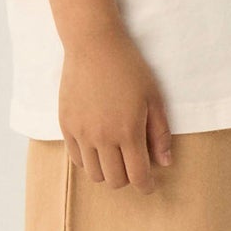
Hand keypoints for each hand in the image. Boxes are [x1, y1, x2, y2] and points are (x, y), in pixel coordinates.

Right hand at [59, 25, 174, 189]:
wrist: (93, 44)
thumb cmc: (129, 67)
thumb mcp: (154, 98)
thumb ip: (160, 133)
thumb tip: (164, 163)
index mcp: (128, 132)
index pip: (138, 176)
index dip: (146, 186)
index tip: (149, 184)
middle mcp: (102, 137)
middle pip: (115, 181)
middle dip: (128, 179)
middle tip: (133, 166)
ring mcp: (81, 132)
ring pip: (93, 174)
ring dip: (107, 172)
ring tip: (115, 158)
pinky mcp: (66, 125)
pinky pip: (76, 158)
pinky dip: (89, 160)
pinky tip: (98, 148)